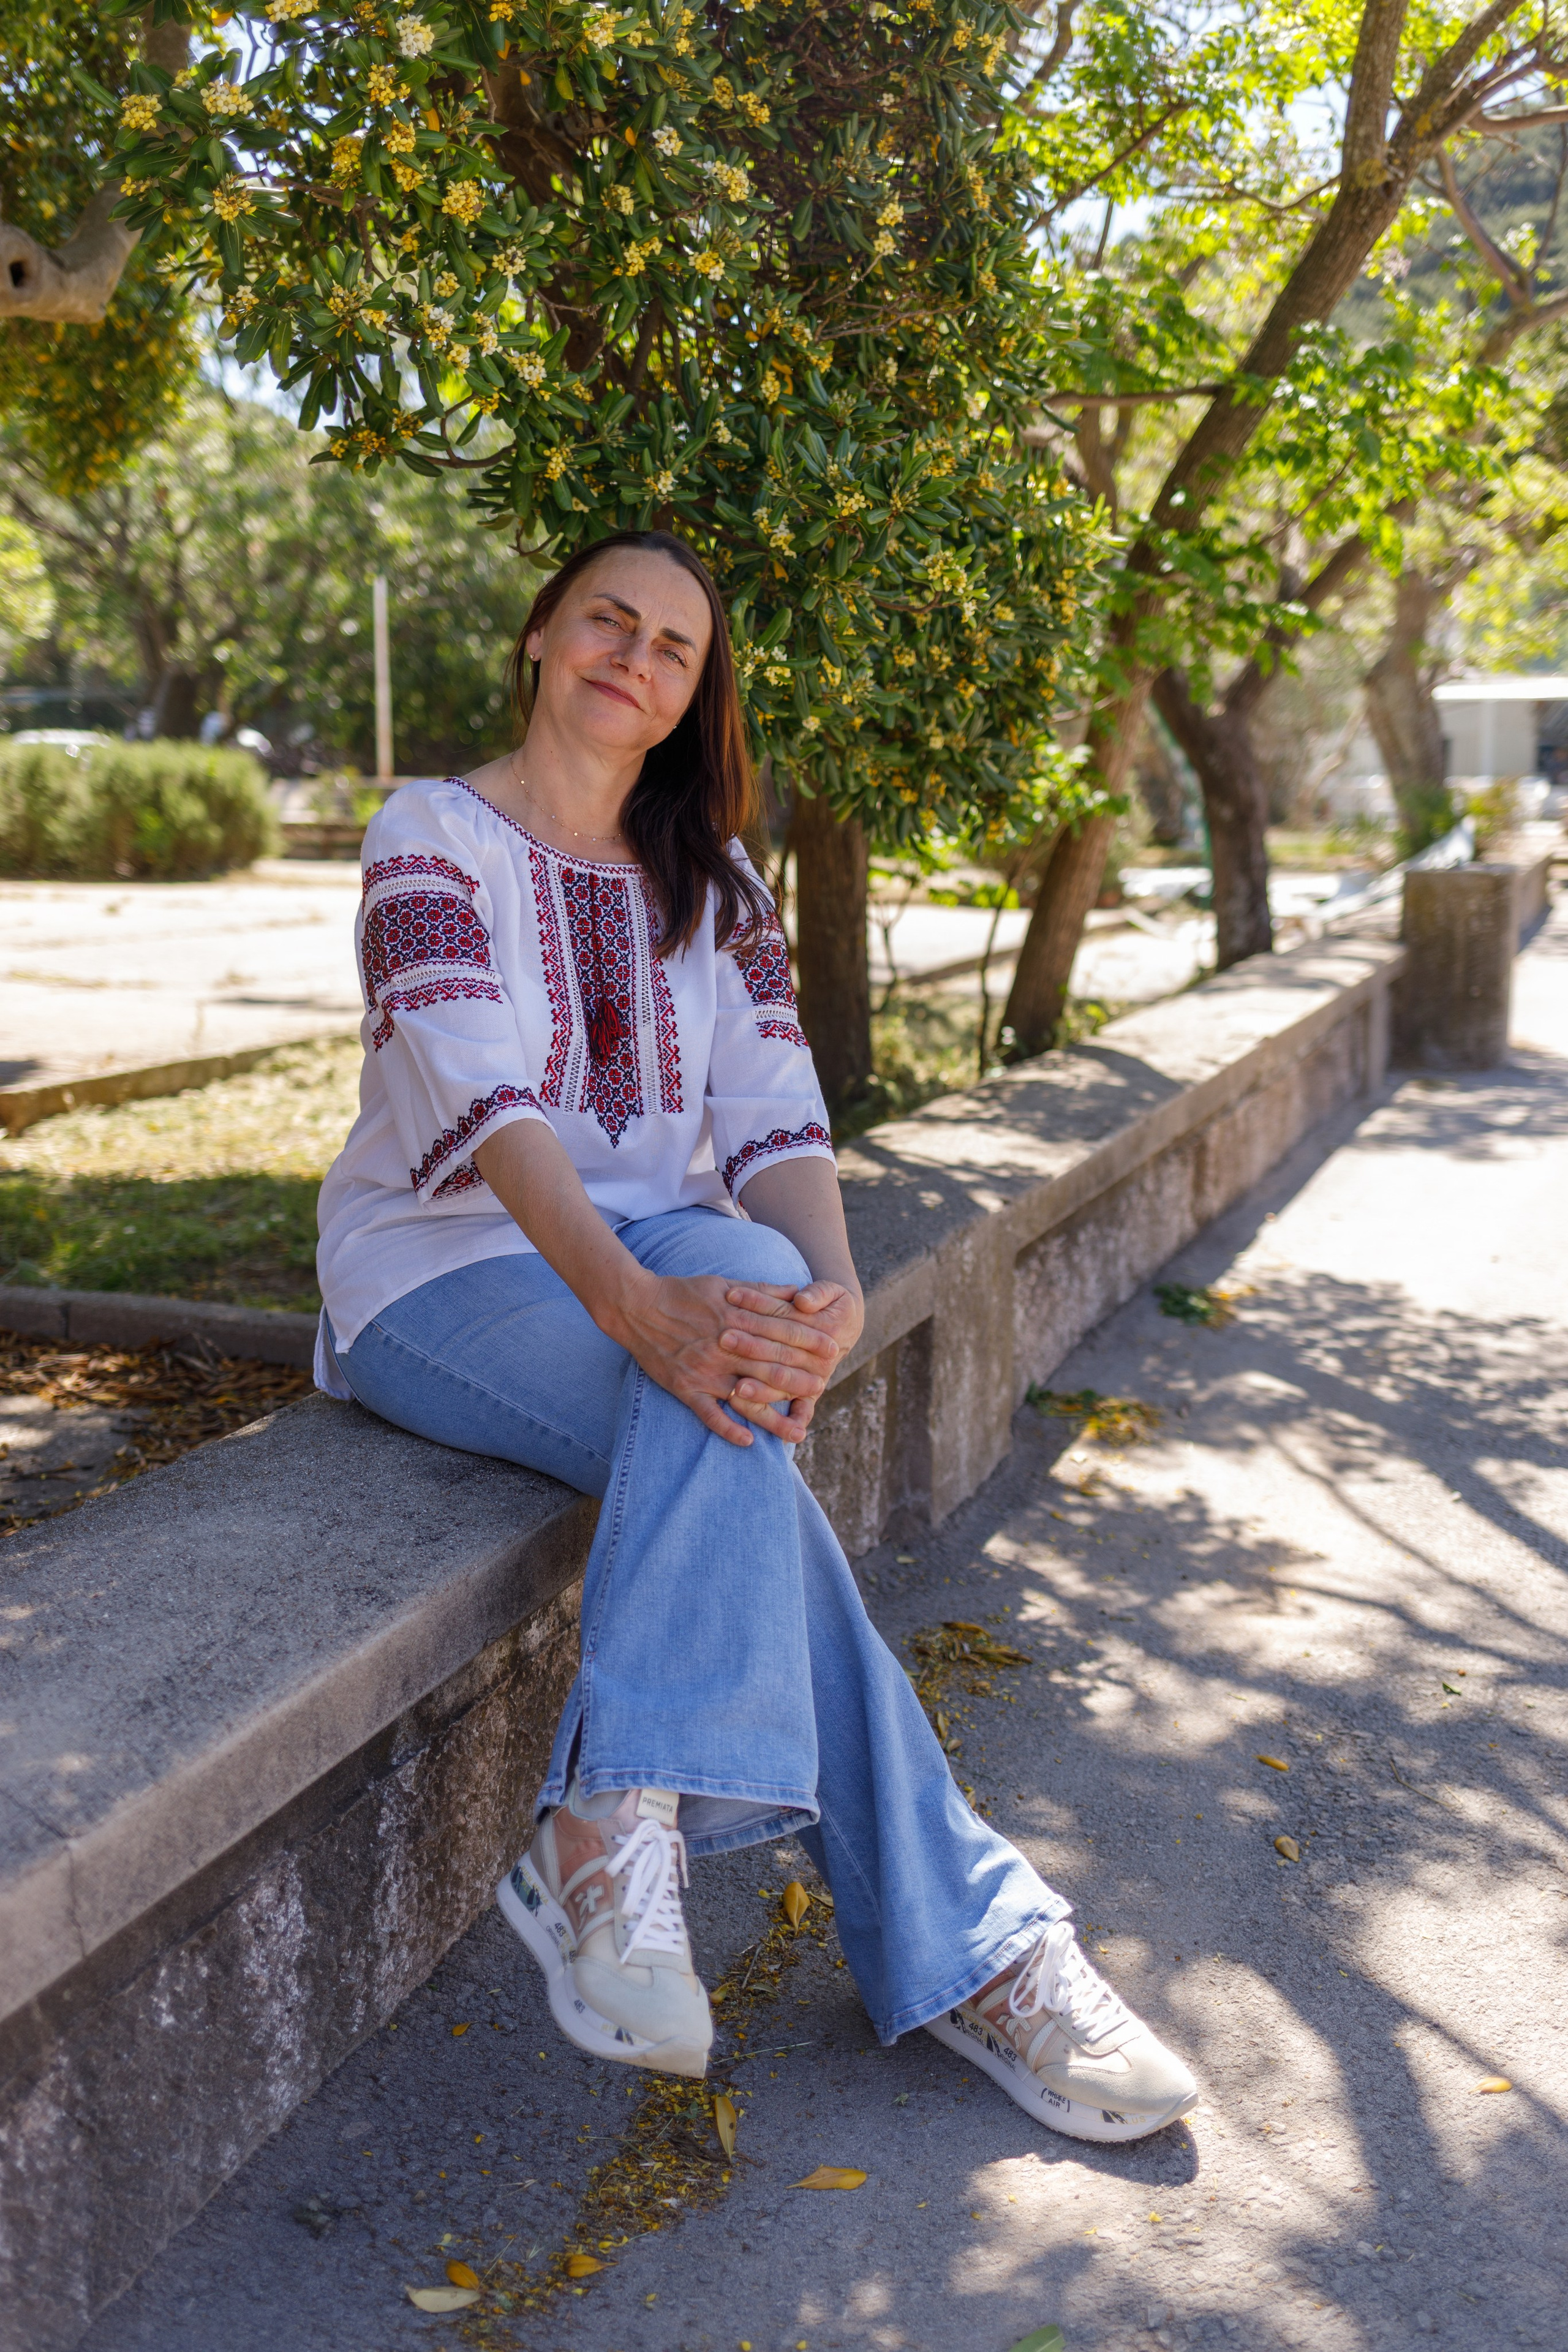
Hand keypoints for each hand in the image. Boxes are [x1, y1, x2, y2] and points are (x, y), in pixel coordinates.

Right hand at [608, 1272, 838, 1446]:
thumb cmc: (682, 1292)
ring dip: (773, 1416)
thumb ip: (762, 1291)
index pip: (782, 1330)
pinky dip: (727, 1428)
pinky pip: (708, 1413)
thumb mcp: (725, 1283)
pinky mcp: (685, 1386)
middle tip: (824, 1387)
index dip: (810, 1340)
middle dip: (801, 1378)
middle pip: (771, 1364)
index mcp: (736, 1317)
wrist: (636, 1305)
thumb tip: (796, 1293)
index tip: (833, 1349)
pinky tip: (748, 1441)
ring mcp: (705, 1369)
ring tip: (798, 1432)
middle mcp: (724, 1345)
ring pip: (746, 1396)